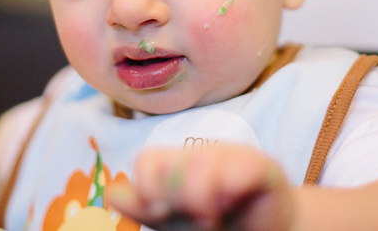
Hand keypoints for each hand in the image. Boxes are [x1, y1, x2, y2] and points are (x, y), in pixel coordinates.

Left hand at [108, 144, 294, 230]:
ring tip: (212, 219)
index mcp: (180, 163)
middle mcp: (204, 154)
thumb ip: (147, 208)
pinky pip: (241, 168)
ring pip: (202, 165)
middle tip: (193, 220)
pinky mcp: (264, 167)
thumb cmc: (222, 224)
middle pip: (172, 164)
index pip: (148, 161)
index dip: (147, 188)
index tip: (158, 213)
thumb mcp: (178, 221)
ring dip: (200, 199)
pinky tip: (231, 204)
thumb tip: (113, 193)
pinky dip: (231, 187)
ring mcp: (234, 157)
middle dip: (175, 199)